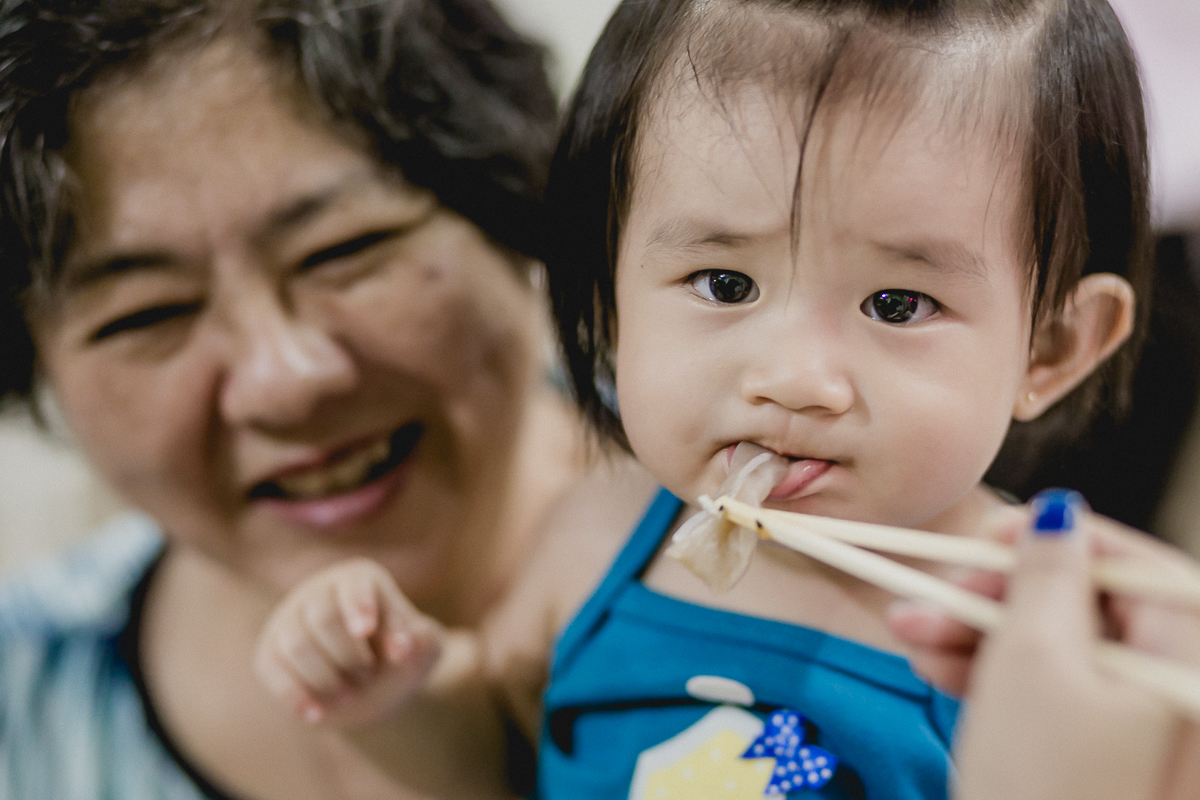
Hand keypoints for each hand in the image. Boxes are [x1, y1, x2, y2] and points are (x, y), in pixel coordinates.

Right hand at [254, 557, 442, 727]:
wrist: (374, 688)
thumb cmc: (401, 657)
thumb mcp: (424, 649)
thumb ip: (423, 642)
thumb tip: (404, 648)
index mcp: (359, 579)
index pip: (354, 586)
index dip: (358, 606)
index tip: (365, 630)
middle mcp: (319, 592)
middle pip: (323, 618)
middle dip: (349, 655)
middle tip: (368, 673)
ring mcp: (289, 621)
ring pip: (296, 645)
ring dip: (327, 677)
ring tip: (350, 692)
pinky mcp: (270, 654)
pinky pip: (272, 671)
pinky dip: (296, 696)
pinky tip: (317, 714)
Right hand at [891, 490, 1199, 799]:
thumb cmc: (1042, 787)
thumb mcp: (1030, 662)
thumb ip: (1045, 576)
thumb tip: (1058, 514)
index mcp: (1183, 659)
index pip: (1134, 564)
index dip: (1059, 536)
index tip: (994, 532)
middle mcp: (1170, 689)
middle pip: (1086, 607)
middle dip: (998, 593)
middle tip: (933, 589)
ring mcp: (1134, 728)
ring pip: (1056, 649)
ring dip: (978, 631)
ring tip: (908, 630)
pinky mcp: (1093, 754)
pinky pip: (1048, 694)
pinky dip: (991, 674)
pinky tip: (935, 664)